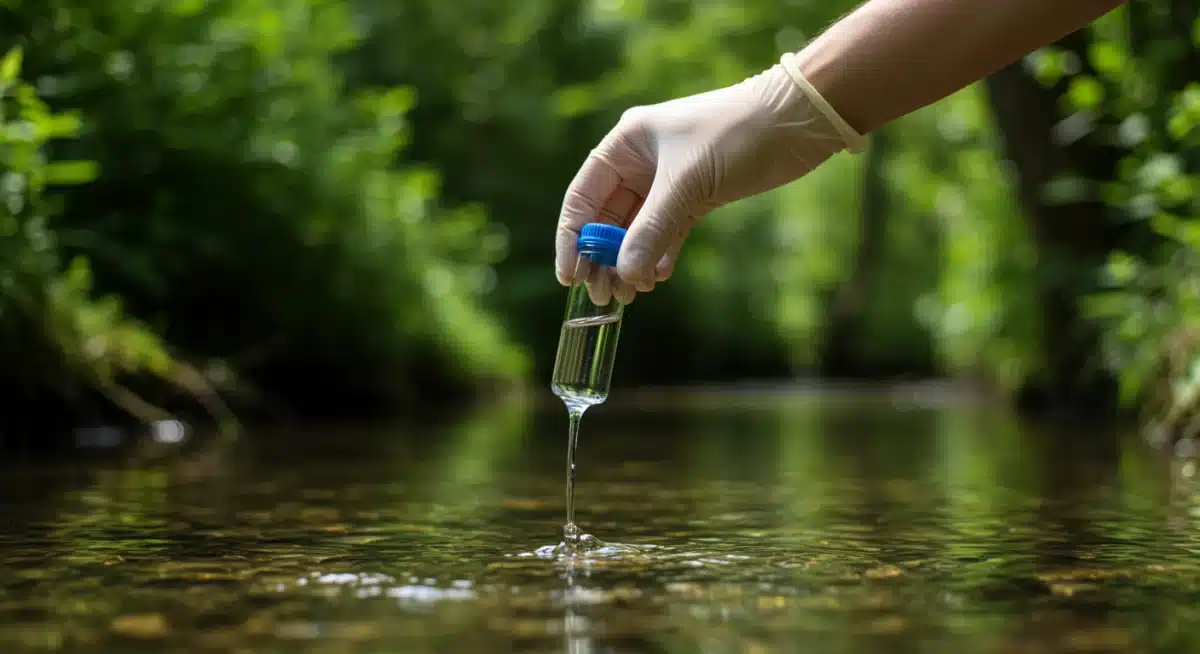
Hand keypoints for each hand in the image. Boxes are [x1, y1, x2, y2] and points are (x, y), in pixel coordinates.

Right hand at [555, 54, 864, 303]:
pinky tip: (659, 277)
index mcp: (626, 143)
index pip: (583, 197)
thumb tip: (624, 273)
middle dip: (604, 258)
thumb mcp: (687, 184)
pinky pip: (667, 231)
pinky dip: (661, 254)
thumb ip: (651, 230)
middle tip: (606, 296)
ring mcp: (668, 180)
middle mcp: (640, 161)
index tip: (570, 276)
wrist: (797, 121)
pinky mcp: (696, 195)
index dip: (572, 238)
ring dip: (632, 262)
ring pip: (637, 230)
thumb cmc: (736, 135)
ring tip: (633, 294)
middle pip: (607, 219)